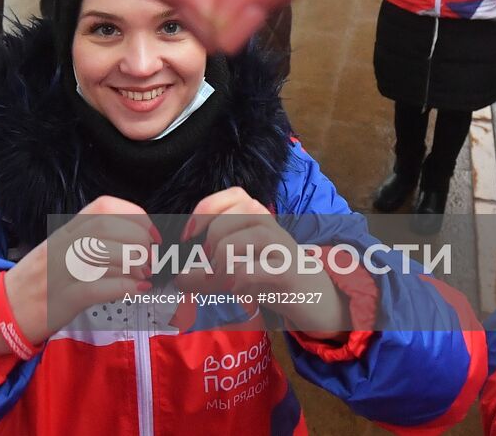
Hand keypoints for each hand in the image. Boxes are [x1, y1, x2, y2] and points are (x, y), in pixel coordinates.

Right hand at [7, 196, 157, 344]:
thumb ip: (93, 242)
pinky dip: (123, 287)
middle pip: (106, 228)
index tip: (151, 234)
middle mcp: (62, 245)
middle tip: (149, 258)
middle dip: (137, 240)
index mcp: (66, 230)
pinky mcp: (63, 299)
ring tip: (143, 275)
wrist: (6, 309)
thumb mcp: (63, 250)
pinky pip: (96, 288)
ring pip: (101, 253)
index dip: (134, 216)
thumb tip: (135, 241)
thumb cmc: (41, 281)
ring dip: (133, 263)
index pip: (103, 206)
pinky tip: (136, 290)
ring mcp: (60, 271)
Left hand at [185, 188, 346, 335]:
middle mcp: (269, 223)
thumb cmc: (271, 277)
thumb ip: (206, 273)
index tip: (189, 238)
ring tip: (224, 280)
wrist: (316, 298)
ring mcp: (281, 246)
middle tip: (211, 269)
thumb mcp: (235, 270)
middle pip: (225, 223)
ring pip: (239, 242)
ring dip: (222, 265)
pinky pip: (253, 270)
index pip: (224, 198)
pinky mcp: (289, 271)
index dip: (201, 214)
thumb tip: (178, 278)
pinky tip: (239, 289)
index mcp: (255, 214)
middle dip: (210, 248)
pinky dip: (238, 282)